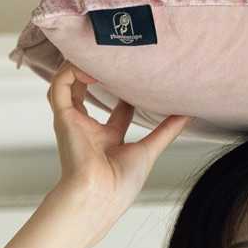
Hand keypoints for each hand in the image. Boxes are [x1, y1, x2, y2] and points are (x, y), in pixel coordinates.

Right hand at [48, 59, 189, 222]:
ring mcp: (74, 123)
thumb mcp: (150, 149)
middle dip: (98, 71)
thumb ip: (167, 130)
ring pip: (70, 84)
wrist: (100, 195)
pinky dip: (69, 71)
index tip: (141, 75)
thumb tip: (188, 113)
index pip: (118, 109)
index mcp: (108, 140)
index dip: (128, 92)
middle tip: (114, 54)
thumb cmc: (121, 184)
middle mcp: (89, 129)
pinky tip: (87, 64)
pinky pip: (60, 86)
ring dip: (81, 66)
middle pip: (91, 91)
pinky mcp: (63, 118)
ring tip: (98, 52)